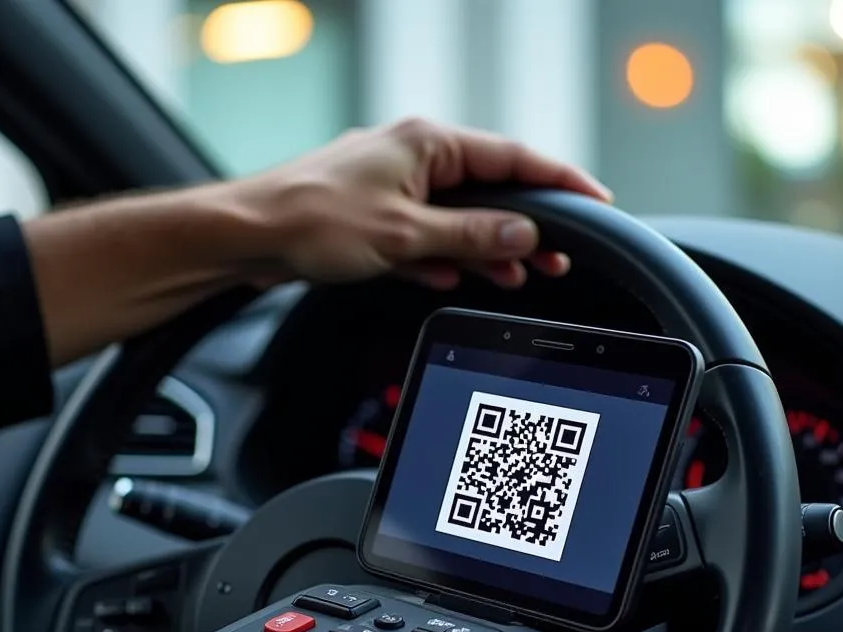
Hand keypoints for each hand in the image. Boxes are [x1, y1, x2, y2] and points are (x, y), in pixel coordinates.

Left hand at [245, 117, 612, 290]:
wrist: (248, 238)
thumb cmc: (311, 221)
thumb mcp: (404, 234)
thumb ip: (469, 235)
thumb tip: (522, 233)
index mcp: (427, 145)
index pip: (512, 158)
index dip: (558, 182)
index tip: (594, 203)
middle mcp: (413, 160)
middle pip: (488, 192)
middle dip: (525, 226)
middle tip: (559, 256)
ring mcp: (393, 190)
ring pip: (457, 219)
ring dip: (487, 248)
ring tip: (521, 273)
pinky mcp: (374, 220)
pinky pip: (424, 238)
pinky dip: (444, 257)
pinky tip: (458, 275)